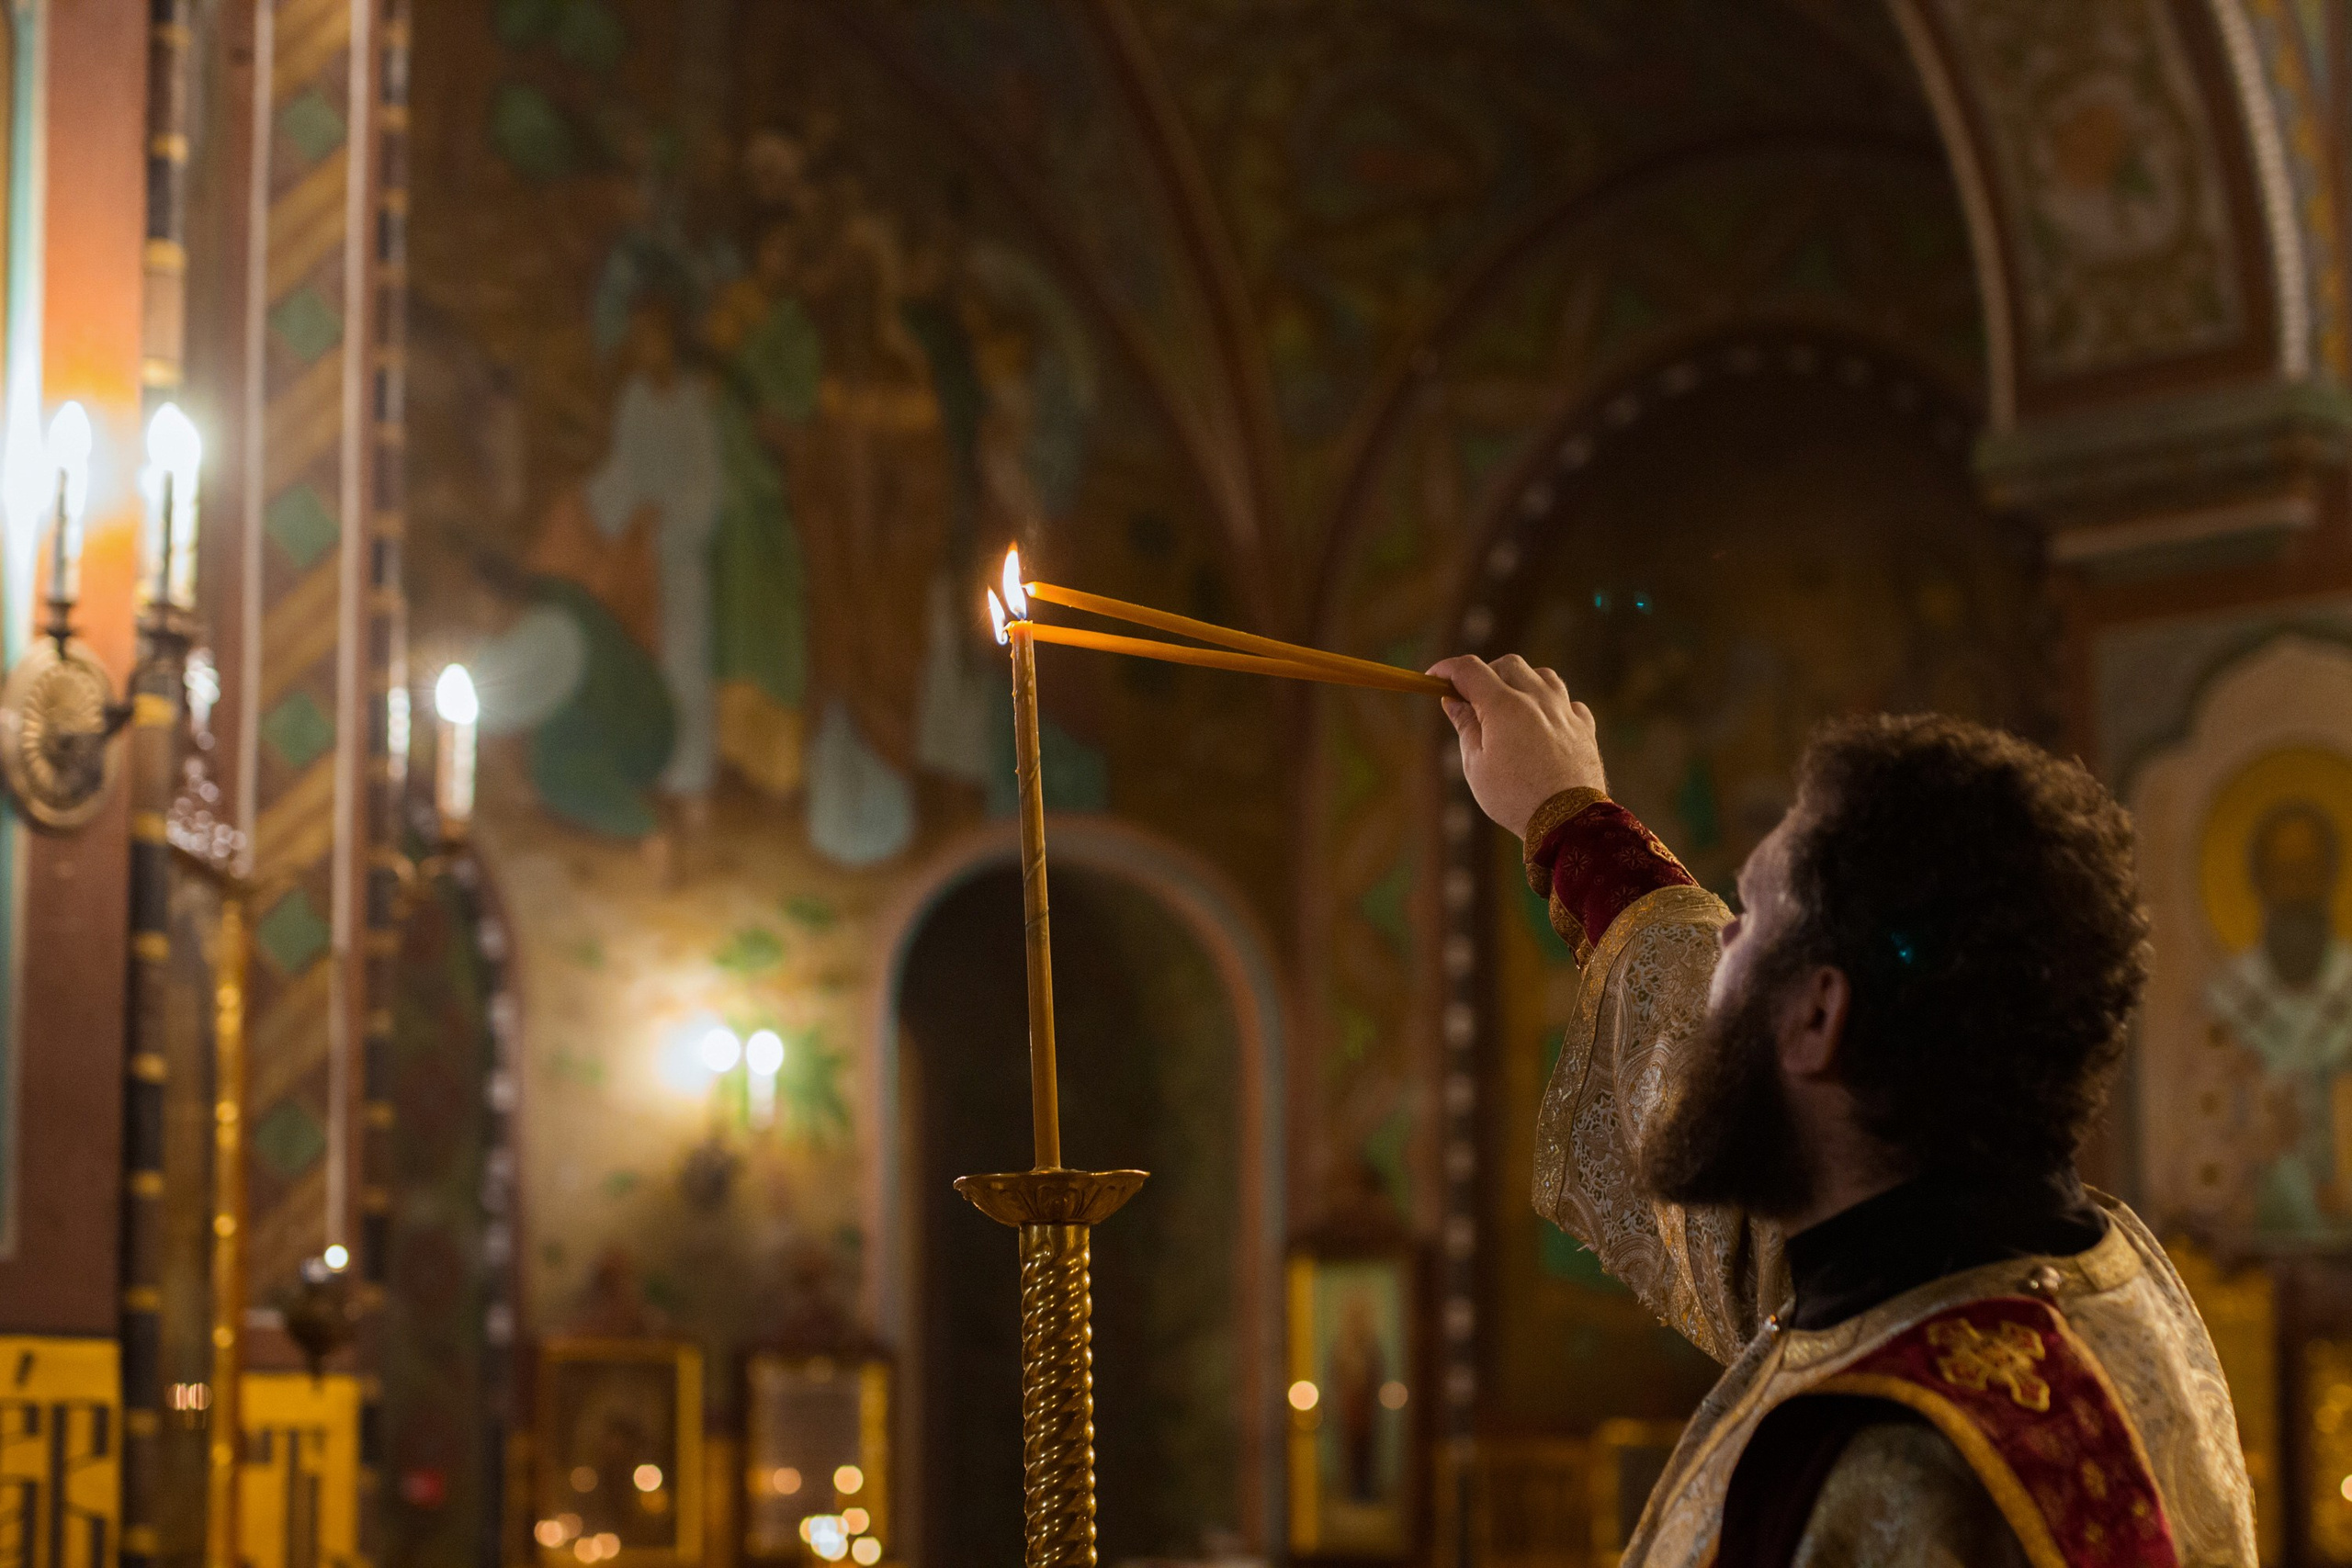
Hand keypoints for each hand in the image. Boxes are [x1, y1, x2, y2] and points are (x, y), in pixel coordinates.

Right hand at [1428, 654, 1605, 837]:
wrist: (1568, 823)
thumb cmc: (1515, 798)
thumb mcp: (1477, 765)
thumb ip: (1465, 726)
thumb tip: (1453, 701)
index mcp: (1505, 706)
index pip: (1470, 670)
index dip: (1447, 669)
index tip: (1434, 677)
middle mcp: (1537, 699)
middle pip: (1508, 664)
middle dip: (1486, 673)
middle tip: (1471, 699)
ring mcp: (1565, 712)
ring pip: (1543, 676)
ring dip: (1522, 682)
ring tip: (1510, 707)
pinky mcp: (1585, 728)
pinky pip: (1568, 702)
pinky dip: (1551, 706)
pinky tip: (1543, 725)